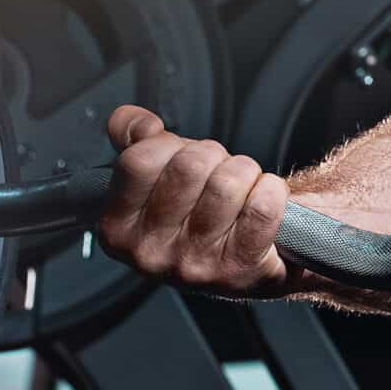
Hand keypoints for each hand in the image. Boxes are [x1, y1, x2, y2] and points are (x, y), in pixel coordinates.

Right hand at [98, 106, 290, 296]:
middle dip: (213, 156)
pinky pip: (263, 206)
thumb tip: (127, 118)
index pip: (139, 161)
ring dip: (246, 173)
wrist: (247, 257)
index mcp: (119, 228)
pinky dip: (271, 192)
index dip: (168, 144)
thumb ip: (136, 141)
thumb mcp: (159, 175)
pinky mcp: (239, 271)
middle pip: (189, 165)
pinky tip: (260, 205)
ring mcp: (194, 266)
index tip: (178, 156)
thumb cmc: (198, 209)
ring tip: (240, 192)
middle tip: (216, 175)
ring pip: (228, 183)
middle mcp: (150, 253)